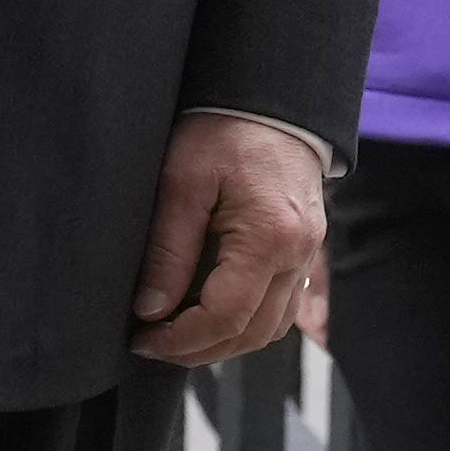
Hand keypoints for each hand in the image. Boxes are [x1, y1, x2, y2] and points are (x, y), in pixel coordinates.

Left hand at [133, 114, 326, 367]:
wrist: (270, 100)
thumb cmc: (225, 129)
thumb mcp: (182, 181)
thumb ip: (168, 250)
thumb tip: (150, 309)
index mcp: (270, 237)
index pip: (227, 315)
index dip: (180, 339)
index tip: (142, 339)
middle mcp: (298, 254)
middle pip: (252, 333)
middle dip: (198, 350)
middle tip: (151, 346)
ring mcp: (307, 255)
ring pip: (270, 328)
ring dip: (224, 343)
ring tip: (177, 338)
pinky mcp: (304, 251)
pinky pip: (280, 307)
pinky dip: (246, 322)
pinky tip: (210, 316)